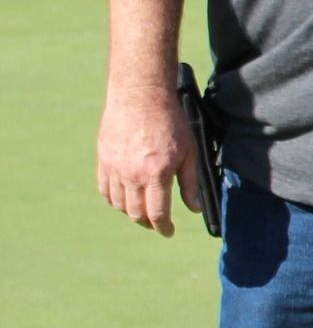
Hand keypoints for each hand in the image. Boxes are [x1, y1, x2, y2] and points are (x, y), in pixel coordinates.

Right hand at [97, 85, 200, 237]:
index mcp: (156, 174)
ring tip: (141, 211)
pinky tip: (123, 199)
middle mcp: (132, 174)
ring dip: (130, 212)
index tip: (168, 232)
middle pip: (136, 213)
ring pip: (118, 204)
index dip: (163, 228)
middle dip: (148, 222)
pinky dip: (113, 199)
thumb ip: (190, 182)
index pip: (157, 213)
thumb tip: (194, 208)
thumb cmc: (170, 121)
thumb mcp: (189, 151)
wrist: (140, 95)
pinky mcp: (103, 159)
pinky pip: (104, 189)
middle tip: (156, 223)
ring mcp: (114, 167)